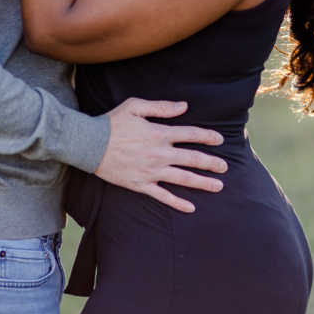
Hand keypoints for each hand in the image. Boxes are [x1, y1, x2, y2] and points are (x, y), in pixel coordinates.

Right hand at [96, 98, 227, 212]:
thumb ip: (162, 107)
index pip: (191, 135)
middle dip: (211, 163)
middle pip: (192, 159)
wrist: (89, 145)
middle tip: (225, 167)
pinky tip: (190, 207)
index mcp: (160, 134)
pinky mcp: (141, 185)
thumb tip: (184, 106)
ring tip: (218, 186)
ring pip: (183, 179)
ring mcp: (151, 172)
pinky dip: (177, 203)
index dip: (208, 137)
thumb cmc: (111, 123)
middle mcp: (159, 154)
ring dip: (202, 183)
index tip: (220, 140)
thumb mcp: (136, 106)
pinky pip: (162, 196)